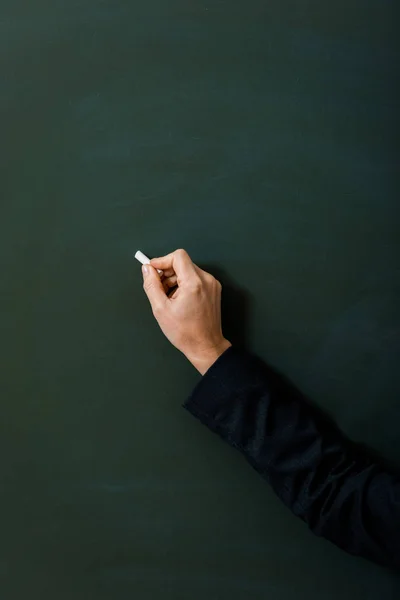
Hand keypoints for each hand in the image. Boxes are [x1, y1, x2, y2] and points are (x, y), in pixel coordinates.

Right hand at [141, 249, 230, 373]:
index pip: (178, 256)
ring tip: (168, 297)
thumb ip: (152, 285)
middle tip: (158, 287)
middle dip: (167, 272)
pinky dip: (185, 284)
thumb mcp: (161, 309)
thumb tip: (147, 269)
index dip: (162, 260)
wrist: (205, 346)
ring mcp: (212, 284)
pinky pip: (196, 279)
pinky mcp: (214, 290)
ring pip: (189, 270)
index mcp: (194, 283)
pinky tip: (179, 299)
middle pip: (183, 263)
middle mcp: (206, 280)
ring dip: (175, 279)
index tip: (152, 269)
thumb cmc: (185, 332)